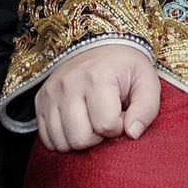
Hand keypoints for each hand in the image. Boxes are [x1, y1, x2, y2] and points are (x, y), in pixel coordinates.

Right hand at [33, 42, 162, 152]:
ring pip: (62, 143)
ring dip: (81, 139)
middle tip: (106, 119)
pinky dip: (64, 139)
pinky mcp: (40, 101)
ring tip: (92, 120)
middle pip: (80, 139)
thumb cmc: (125, 68)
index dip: (120, 127)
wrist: (98, 45)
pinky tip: (78, 124)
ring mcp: (51, 93)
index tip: (123, 112)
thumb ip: (146, 109)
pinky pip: (48, 140)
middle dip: (98, 137)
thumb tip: (132, 133)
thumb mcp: (147, 82)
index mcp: (97, 76)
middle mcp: (68, 83)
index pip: (106, 125)